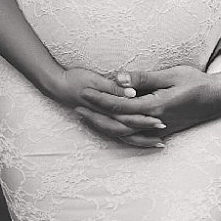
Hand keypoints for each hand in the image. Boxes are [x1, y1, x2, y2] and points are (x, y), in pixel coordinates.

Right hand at [47, 68, 164, 142]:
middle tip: (165, 130)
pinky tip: (144, 138)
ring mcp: (102, 121)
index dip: (144, 119)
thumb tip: (131, 93)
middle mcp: (104, 118)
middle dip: (146, 132)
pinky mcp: (101, 120)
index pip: (127, 117)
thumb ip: (113, 88)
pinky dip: (130, 138)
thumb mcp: (95, 80)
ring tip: (159, 142)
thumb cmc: (76, 78)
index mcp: (104, 109)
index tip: (161, 119)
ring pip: (123, 136)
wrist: (55, 84)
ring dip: (140, 139)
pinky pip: (118, 134)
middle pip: (128, 130)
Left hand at [78, 66, 220, 147]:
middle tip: (77, 108)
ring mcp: (159, 130)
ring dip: (104, 127)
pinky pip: (136, 138)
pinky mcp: (163, 132)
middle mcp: (154, 122)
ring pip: (125, 133)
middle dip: (96, 116)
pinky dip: (121, 136)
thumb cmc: (196, 82)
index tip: (84, 92)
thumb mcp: (171, 75)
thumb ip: (144, 77)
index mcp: (155, 106)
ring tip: (88, 119)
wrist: (218, 98)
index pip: (120, 105)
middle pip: (118, 123)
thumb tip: (119, 77)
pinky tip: (112, 133)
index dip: (100, 99)